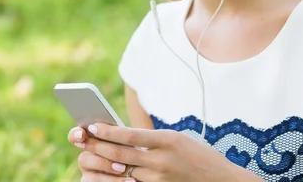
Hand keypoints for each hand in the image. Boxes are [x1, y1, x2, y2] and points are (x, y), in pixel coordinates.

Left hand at [68, 123, 245, 181]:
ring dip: (102, 166)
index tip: (91, 126)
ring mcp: (160, 179)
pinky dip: (117, 181)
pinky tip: (104, 177)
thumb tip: (120, 136)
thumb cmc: (198, 156)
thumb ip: (151, 140)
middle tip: (80, 140)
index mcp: (168, 140)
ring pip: (123, 173)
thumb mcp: (177, 139)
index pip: (131, 135)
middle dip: (97, 147)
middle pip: (121, 154)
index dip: (108, 131)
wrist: (222, 181)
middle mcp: (162, 161)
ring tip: (86, 159)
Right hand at [68, 126, 132, 179]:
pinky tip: (131, 181)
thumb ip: (118, 136)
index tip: (82, 134)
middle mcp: (87, 158)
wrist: (140, 166)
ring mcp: (89, 174)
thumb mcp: (129, 141)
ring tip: (131, 178)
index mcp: (91, 142)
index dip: (75, 134)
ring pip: (91, 178)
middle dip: (103, 163)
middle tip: (122, 166)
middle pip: (83, 159)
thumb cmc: (134, 150)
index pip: (75, 136)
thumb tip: (116, 128)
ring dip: (111, 178)